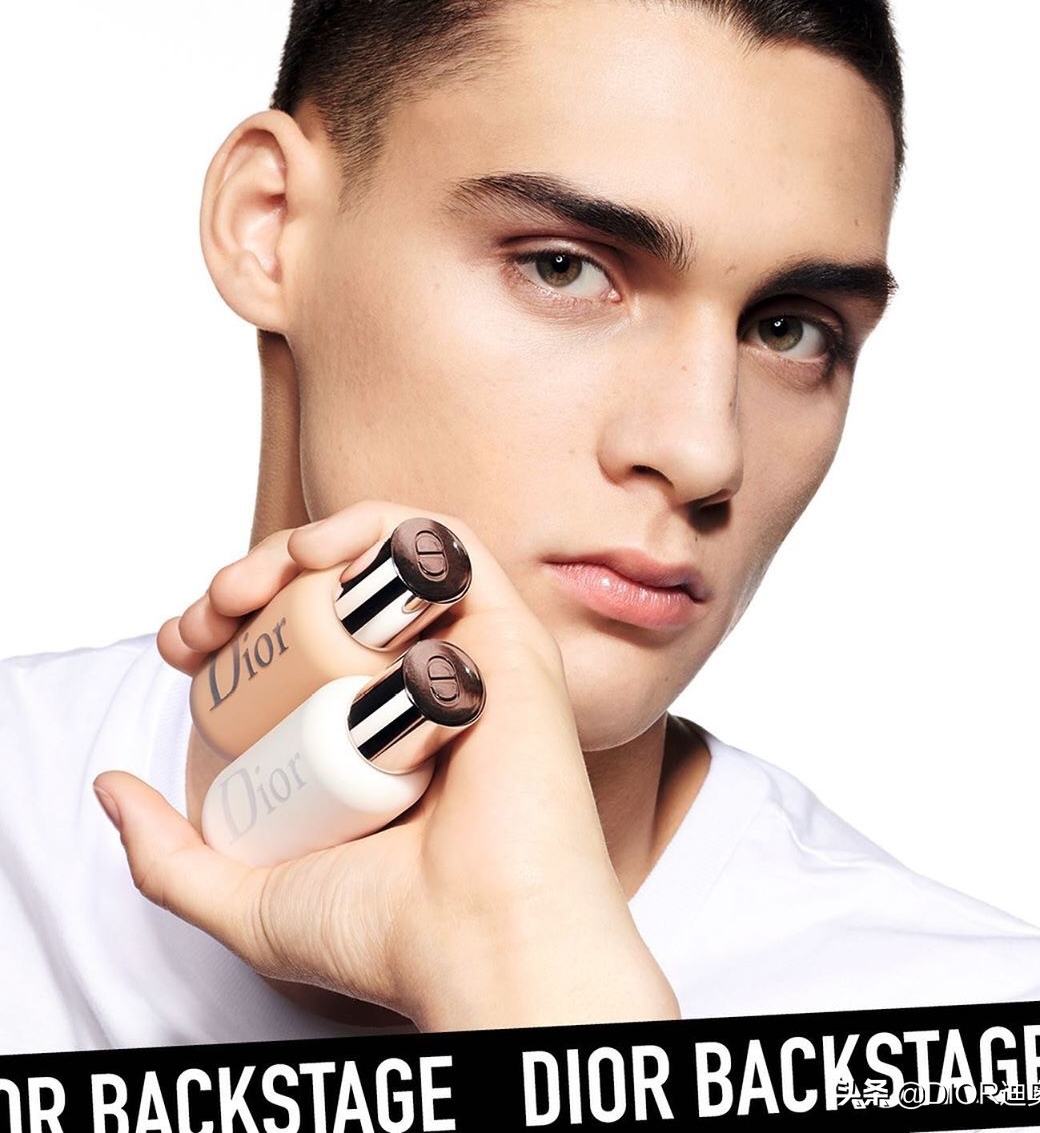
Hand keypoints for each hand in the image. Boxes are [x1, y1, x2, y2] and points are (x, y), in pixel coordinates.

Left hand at [94, 501, 679, 1029]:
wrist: (474, 937)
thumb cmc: (384, 933)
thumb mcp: (247, 902)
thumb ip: (170, 859)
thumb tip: (112, 792)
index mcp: (371, 736)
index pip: (294, 647)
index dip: (232, 627)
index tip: (185, 646)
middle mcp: (417, 688)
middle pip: (328, 594)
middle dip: (252, 580)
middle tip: (211, 614)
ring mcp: (461, 656)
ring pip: (377, 560)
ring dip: (301, 547)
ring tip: (251, 587)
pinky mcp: (502, 631)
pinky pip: (443, 546)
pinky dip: (375, 527)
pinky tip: (317, 555)